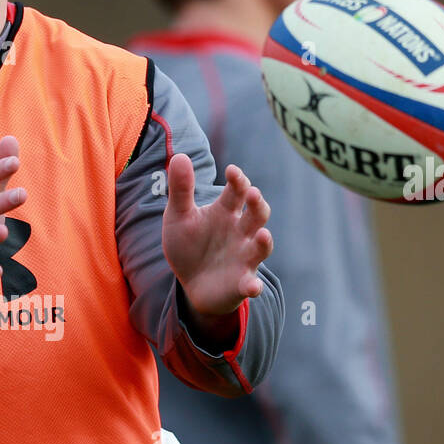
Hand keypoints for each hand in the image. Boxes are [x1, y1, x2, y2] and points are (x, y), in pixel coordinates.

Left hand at [163, 159, 272, 318]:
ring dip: (264, 242)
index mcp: (226, 211)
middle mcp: (241, 231)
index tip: (232, 171)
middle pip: (258, 214)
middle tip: (253, 194)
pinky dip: (253, 286)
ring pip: (262, 247)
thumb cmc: (189, 245)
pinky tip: (252, 288)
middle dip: (258, 204)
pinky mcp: (242, 282)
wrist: (191, 283)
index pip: (237, 191)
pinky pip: (251, 284)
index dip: (238, 180)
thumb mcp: (179, 216)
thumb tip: (179, 155)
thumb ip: (181, 189)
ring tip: (263, 235)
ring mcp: (245, 257)